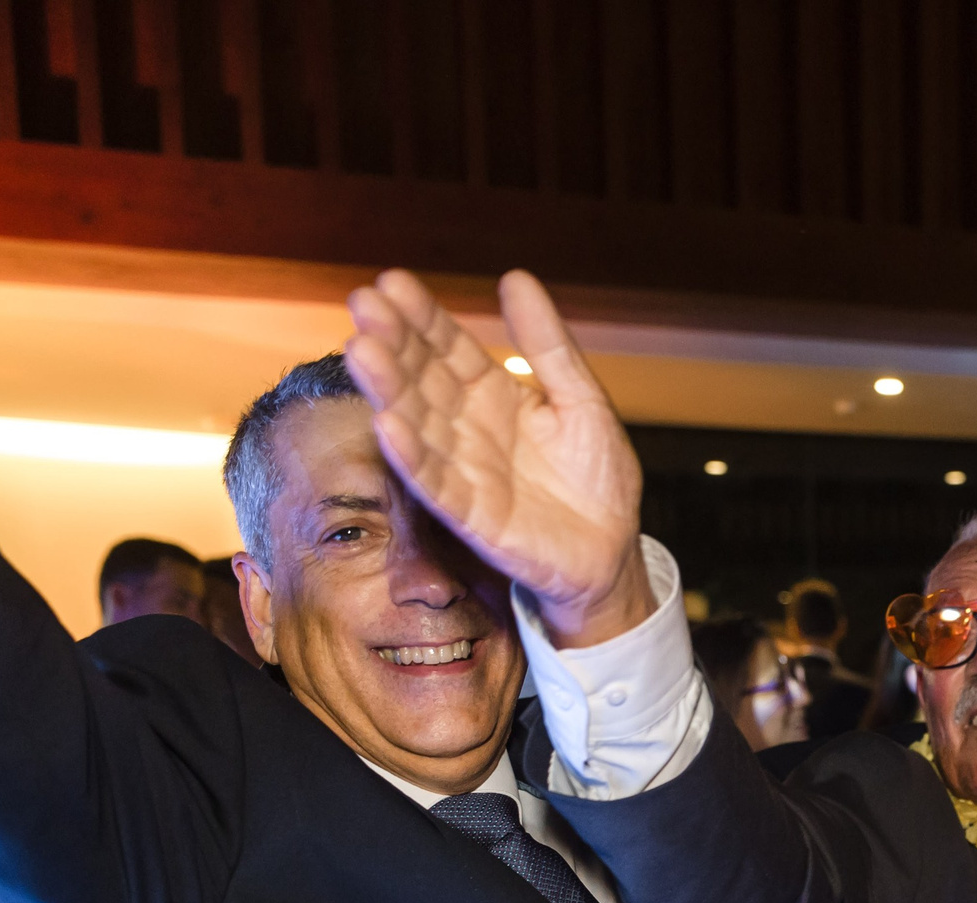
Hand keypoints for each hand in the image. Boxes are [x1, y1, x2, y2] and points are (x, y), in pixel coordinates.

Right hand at [343, 269, 650, 646]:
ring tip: (362, 351)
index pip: (448, 347)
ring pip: (417, 425)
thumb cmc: (598, 476)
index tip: (391, 282)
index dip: (421, 317)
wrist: (614, 549)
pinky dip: (412, 457)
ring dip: (388, 390)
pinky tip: (387, 425)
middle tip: (363, 303)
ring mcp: (464, 470)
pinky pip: (436, 484)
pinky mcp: (471, 516)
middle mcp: (467, 428)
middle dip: (393, 342)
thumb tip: (515, 277)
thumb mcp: (581, 397)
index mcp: (493, 394)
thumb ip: (549, 344)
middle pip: (422, 379)